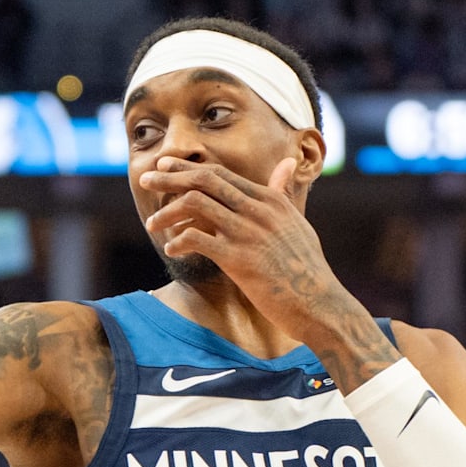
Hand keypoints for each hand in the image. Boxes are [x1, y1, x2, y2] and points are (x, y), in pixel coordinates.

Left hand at [141, 156, 352, 335]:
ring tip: (152, 223)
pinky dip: (179, 241)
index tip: (164, 165)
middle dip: (170, 176)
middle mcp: (258, 209)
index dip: (188, 167)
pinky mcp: (239, 259)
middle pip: (204, 180)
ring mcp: (248, 233)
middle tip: (146, 178)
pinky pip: (198, 239)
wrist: (319, 303)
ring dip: (167, 212)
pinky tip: (172, 250)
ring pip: (195, 204)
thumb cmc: (306, 267)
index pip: (221, 173)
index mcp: (269, 199)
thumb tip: (288, 163)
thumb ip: (284, 193)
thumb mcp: (297, 222)